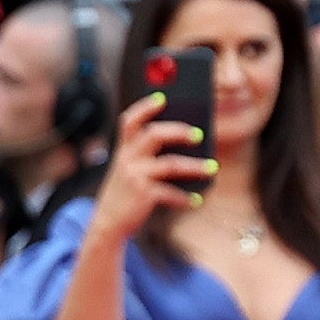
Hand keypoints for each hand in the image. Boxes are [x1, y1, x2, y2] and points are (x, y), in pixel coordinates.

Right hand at [95, 89, 207, 231]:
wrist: (107, 222)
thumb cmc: (126, 192)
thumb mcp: (130, 169)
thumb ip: (149, 155)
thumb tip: (188, 143)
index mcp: (125, 149)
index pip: (130, 120)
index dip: (145, 107)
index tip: (163, 98)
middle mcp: (128, 159)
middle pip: (154, 134)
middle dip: (179, 131)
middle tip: (199, 135)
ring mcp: (135, 176)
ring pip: (170, 164)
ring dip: (194, 166)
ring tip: (212, 168)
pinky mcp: (143, 195)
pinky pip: (170, 193)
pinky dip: (185, 197)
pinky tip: (197, 199)